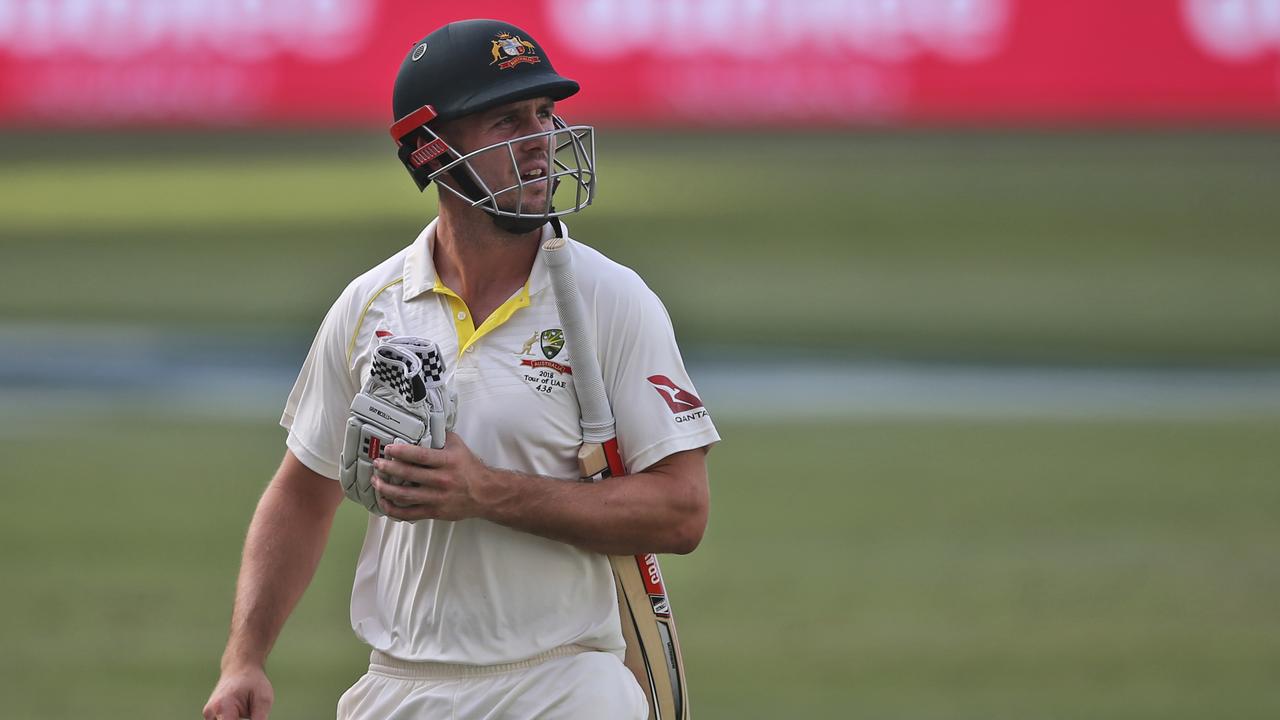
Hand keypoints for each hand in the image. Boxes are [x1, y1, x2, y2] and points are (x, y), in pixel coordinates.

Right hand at [203, 664, 272, 719]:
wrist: (240, 666)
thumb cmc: (254, 681)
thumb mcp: (263, 700)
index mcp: (223, 707)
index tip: (251, 718)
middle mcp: (211, 712)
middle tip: (251, 715)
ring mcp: (208, 714)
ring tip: (247, 708)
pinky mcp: (210, 715)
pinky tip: (240, 713)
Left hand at [372, 432, 493, 521]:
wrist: (485, 494)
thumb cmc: (470, 469)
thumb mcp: (459, 447)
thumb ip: (441, 437)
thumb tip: (424, 425)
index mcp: (447, 462)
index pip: (420, 456)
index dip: (401, 452)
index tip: (389, 449)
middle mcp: (441, 480)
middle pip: (408, 475)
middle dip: (388, 468)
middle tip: (378, 463)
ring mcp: (436, 498)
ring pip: (404, 496)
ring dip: (386, 489)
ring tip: (376, 481)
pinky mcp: (434, 512)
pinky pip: (409, 513)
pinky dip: (393, 509)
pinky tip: (384, 502)